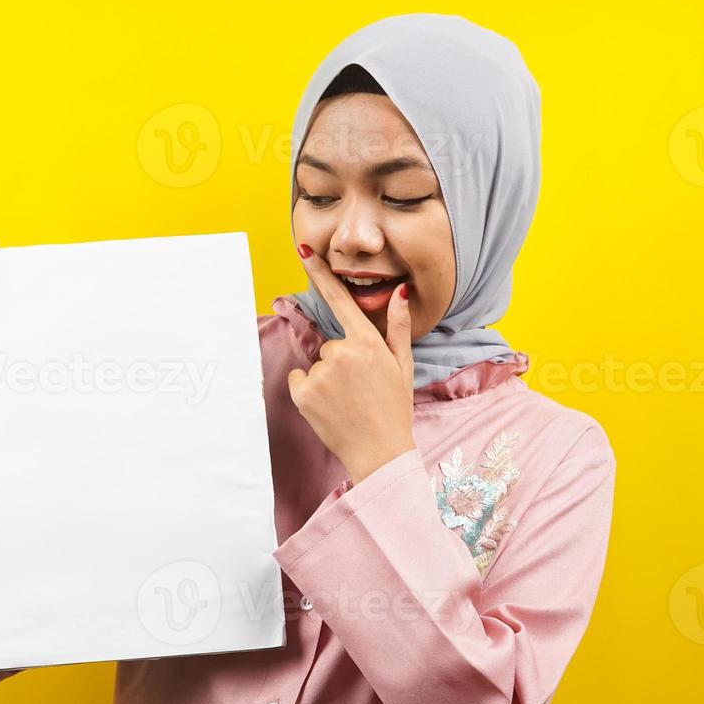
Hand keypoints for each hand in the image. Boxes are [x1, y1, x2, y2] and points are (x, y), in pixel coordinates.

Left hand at [287, 245, 417, 483]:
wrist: (380, 452)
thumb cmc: (394, 409)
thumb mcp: (403, 366)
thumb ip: (398, 327)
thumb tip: (399, 292)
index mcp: (368, 343)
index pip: (340, 299)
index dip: (320, 273)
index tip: (303, 251)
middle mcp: (342, 352)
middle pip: (332, 345)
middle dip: (342, 362)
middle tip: (360, 389)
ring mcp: (321, 373)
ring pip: (318, 365)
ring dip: (327, 380)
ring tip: (347, 402)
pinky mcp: (303, 393)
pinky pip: (300, 382)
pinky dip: (309, 393)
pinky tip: (329, 408)